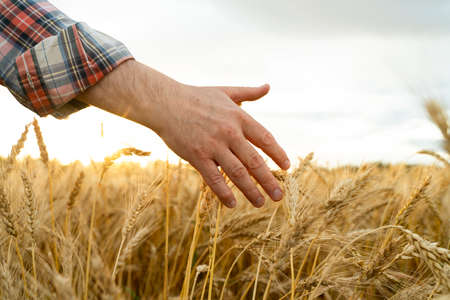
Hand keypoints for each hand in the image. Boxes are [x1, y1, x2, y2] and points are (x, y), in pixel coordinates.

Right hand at [154, 84, 289, 207]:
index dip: (278, 154)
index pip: (265, 139)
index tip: (287, 167)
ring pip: (237, 173)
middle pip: (255, 161)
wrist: (165, 103)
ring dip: (251, 191)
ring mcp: (213, 146)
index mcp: (239, 117)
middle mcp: (229, 133)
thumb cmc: (196, 97)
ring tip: (260, 203)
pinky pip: (213, 179)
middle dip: (269, 181)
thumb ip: (248, 93)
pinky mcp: (197, 157)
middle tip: (279, 196)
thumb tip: (268, 86)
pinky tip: (232, 204)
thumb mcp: (225, 91)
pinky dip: (224, 193)